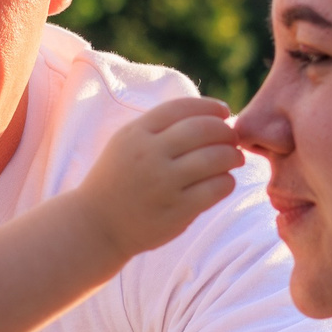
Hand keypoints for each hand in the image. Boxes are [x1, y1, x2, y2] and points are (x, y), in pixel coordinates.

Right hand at [80, 98, 242, 256]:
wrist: (97, 225)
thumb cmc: (119, 180)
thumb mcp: (126, 143)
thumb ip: (159, 127)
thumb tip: (208, 115)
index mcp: (136, 134)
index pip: (183, 108)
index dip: (210, 107)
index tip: (223, 112)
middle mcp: (150, 155)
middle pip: (204, 129)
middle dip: (226, 131)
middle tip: (233, 138)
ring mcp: (164, 184)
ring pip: (215, 158)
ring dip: (233, 155)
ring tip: (235, 159)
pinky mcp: (177, 211)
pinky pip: (216, 188)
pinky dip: (227, 181)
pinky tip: (224, 182)